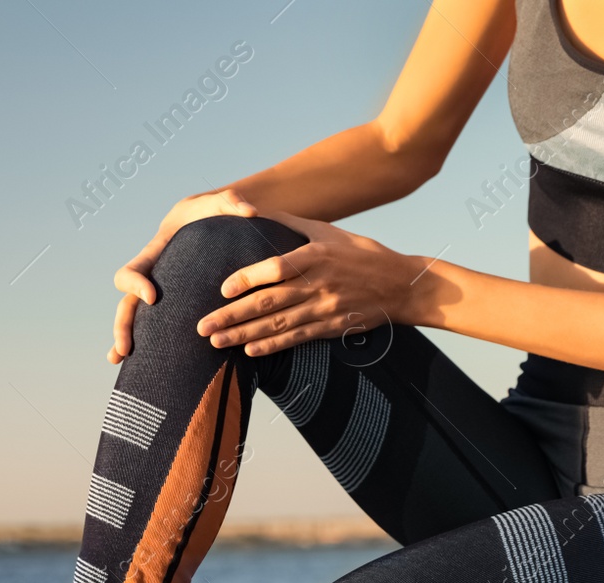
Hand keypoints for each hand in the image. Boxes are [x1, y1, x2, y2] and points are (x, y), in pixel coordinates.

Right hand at [108, 189, 258, 363]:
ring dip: (123, 339)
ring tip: (119, 360)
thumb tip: (250, 212)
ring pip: (131, 317)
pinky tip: (131, 364)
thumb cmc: (213, 213)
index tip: (153, 298)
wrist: (207, 222)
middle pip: (126, 302)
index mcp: (156, 252)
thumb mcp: (221, 203)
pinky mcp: (166, 305)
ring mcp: (155, 291)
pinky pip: (148, 326)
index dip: (137, 283)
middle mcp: (150, 275)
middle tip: (127, 346)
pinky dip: (138, 344)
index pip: (135, 268)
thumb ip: (233, 203)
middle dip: (124, 323)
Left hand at [196, 212, 423, 357]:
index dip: (248, 279)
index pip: (276, 268)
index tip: (222, 288)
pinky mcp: (331, 328)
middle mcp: (318, 284)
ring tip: (216, 342)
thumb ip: (291, 223)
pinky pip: (296, 339)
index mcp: (315, 256)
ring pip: (277, 325)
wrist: (401, 285)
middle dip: (232, 315)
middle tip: (202, 326)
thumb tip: (255, 209)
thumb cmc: (361, 253)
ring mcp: (324, 309)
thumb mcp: (329, 231)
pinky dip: (272, 346)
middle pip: (269, 302)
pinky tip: (249, 351)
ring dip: (243, 334)